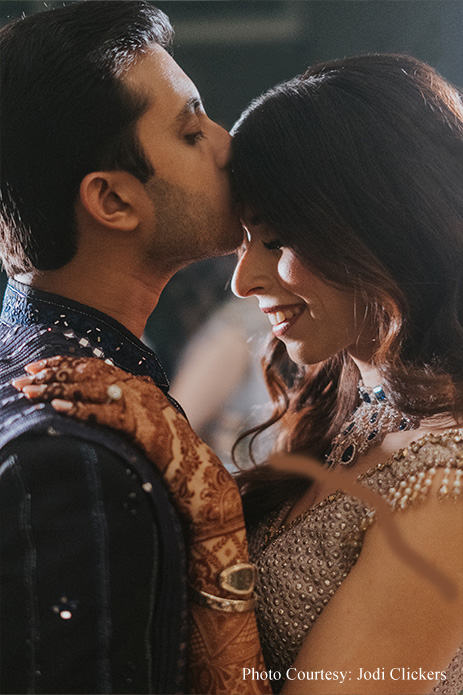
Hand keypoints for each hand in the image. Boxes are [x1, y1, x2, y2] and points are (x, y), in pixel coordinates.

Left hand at [13, 356, 242, 539]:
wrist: (197, 475)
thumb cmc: (168, 455)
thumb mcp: (144, 424)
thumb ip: (122, 411)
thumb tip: (91, 408)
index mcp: (138, 385)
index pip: (94, 366)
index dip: (64, 364)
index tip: (37, 367)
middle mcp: (139, 388)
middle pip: (88, 373)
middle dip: (53, 374)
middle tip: (24, 378)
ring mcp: (141, 405)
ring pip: (91, 389)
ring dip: (56, 389)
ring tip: (30, 390)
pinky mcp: (141, 425)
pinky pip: (102, 414)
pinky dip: (77, 409)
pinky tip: (56, 407)